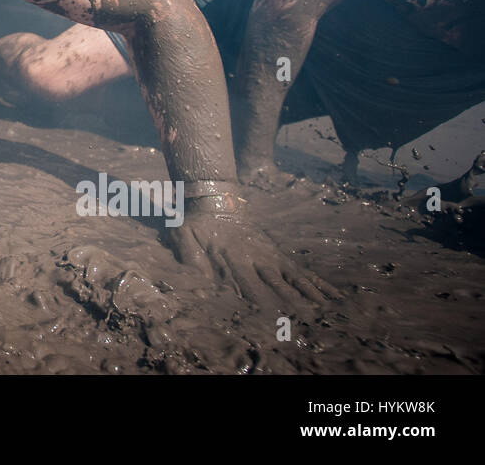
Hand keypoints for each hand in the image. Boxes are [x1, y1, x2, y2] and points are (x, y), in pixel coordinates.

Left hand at [167, 207, 338, 308]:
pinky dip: (315, 282)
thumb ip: (190, 255)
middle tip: (303, 317)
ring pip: (291, 277)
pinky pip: (298, 270)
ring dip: (308, 292)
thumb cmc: (197, 221)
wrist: (215, 197)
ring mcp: (269, 255)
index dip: (258, 300)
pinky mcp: (277, 253)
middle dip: (288, 301)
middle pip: (274, 283)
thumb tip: (200, 280)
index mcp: (233, 256)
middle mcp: (255, 257)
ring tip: (325, 308)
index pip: (247, 283)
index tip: (270, 315)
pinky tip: (330, 294)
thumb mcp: (184, 234)